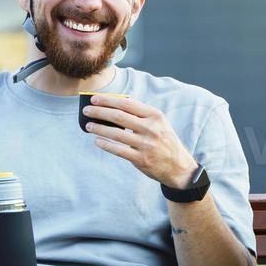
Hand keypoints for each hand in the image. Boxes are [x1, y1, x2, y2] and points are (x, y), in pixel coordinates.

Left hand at [83, 94, 198, 187]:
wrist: (178, 167)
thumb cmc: (163, 141)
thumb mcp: (158, 124)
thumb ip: (140, 115)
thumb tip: (112, 108)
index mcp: (155, 116)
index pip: (127, 104)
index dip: (109, 100)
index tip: (95, 99)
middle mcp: (151, 128)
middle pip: (119, 117)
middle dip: (99, 112)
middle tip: (86, 111)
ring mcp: (146, 144)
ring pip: (116, 133)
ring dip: (99, 128)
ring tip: (88, 126)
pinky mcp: (141, 159)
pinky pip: (119, 150)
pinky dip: (106, 144)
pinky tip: (97, 141)